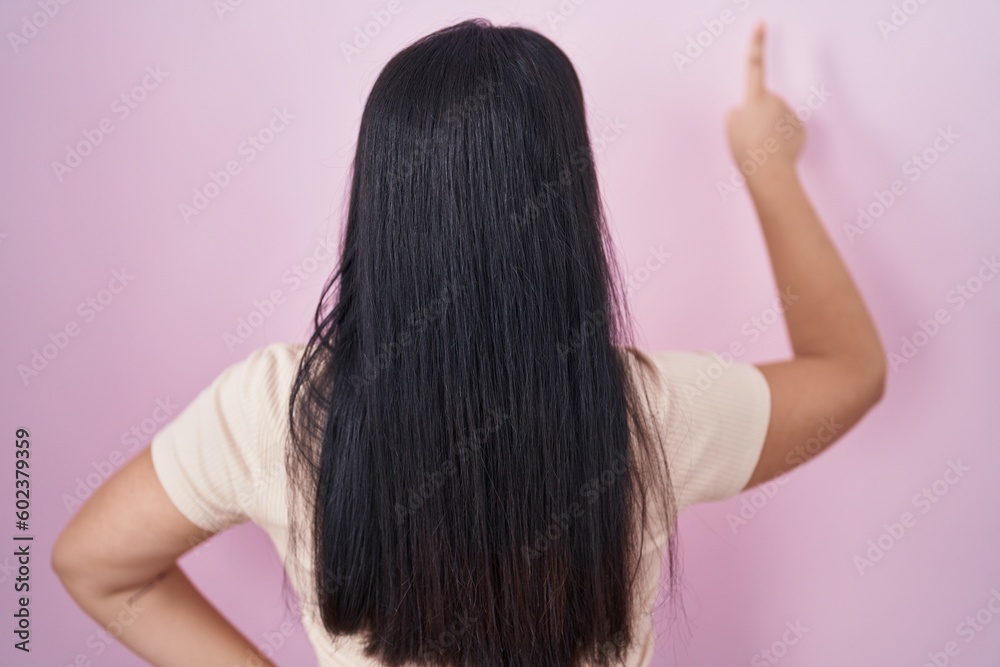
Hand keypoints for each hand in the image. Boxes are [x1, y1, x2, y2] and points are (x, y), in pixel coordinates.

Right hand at [725, 23, 803, 179]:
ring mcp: (790, 113)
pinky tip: (776, 153)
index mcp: (754, 98)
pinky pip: (788, 132)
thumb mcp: (730, 128)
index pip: (754, 66)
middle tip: (751, 139)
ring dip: (770, 131)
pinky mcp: (801, 128)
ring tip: (763, 148)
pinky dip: (781, 141)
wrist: (769, 172)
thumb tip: (748, 111)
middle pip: (764, 104)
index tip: (760, 25)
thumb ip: (737, 113)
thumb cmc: (747, 151)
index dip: (756, 44)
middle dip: (758, 118)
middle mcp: (775, 100)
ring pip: (777, 119)